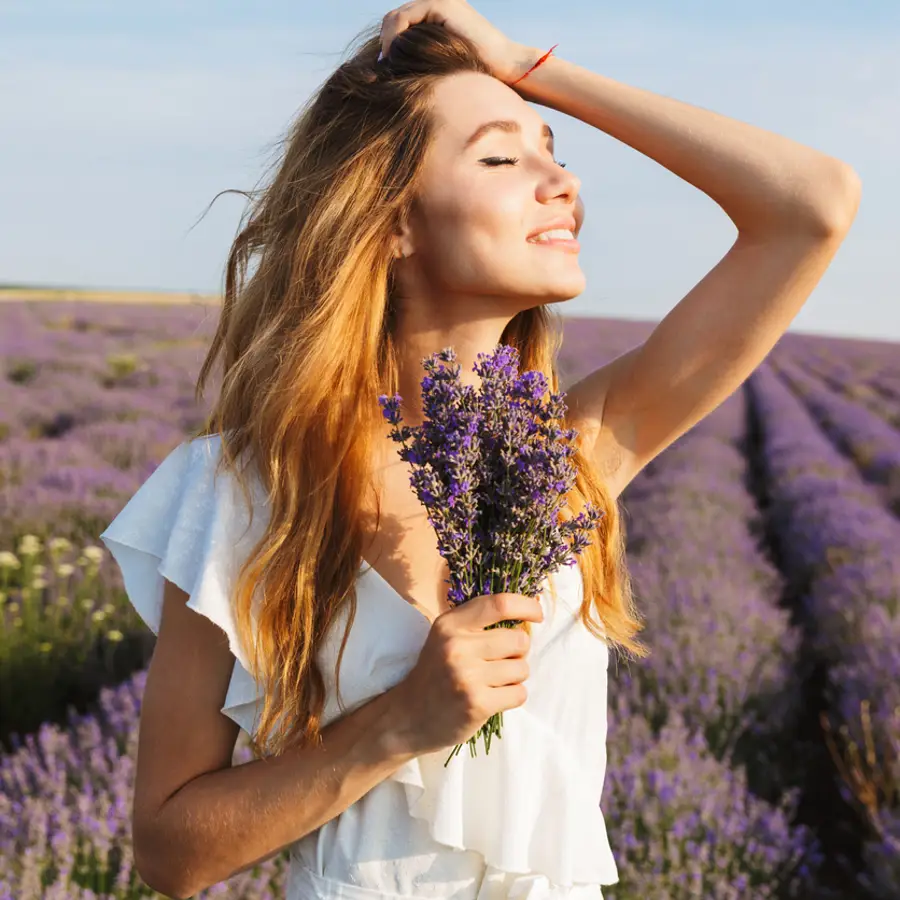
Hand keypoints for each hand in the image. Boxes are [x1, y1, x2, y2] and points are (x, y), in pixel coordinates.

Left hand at [378, 0, 533, 84]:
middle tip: (382, 66)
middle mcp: (436, 1)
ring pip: (396, 17)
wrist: (503, 65)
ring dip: (388, 41)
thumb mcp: (442, 62)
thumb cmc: (476, 72)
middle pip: (394, 18)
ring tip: (388, 63)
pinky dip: (395, 37)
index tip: (385, 67)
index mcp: (437, 12)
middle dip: (385, 42)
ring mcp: (438, 0)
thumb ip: (422, 56)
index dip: (388, 43)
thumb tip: (392, 67)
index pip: (400, 22)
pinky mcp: (439, 4)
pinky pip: (404, 18)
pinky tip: (395, 56)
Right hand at [390, 591, 543, 755]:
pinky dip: (512, 696)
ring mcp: (467, 676)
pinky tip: (492, 698)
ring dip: (515, 677)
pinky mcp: (477, 704)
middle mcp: (457, 646)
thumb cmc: (435, 673)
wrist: (407, 717)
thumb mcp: (446, 637)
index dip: (526, 606)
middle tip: (499, 662)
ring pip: (522, 668)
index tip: (536, 615)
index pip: (499, 604)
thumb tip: (529, 612)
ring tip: (492, 682)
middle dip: (518, 652)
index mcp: (450, 625)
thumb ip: (479, 623)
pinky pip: (519, 693)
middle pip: (519, 640)